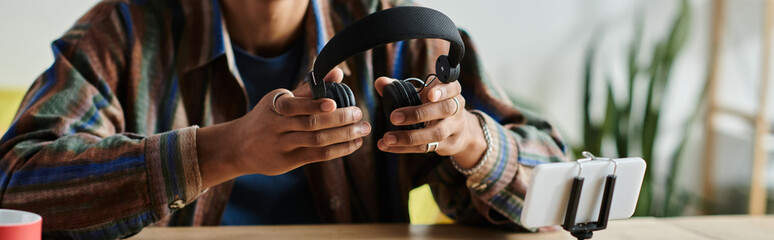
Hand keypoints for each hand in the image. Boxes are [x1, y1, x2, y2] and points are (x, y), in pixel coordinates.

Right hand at [197, 68, 370, 187]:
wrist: (239, 145)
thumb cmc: (267, 117)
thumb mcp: (282, 99)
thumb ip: (310, 88)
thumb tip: (337, 73)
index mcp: (276, 105)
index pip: (297, 104)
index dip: (315, 104)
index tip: (335, 103)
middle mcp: (277, 125)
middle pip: (311, 123)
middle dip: (339, 119)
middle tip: (359, 114)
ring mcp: (282, 144)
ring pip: (317, 140)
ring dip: (344, 135)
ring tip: (362, 129)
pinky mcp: (288, 161)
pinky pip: (318, 155)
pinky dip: (338, 149)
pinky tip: (353, 144)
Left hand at [373, 76, 485, 168]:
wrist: (459, 131)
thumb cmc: (434, 106)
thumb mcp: (422, 94)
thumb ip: (400, 87)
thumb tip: (380, 82)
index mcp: (451, 91)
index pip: (452, 87)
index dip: (442, 90)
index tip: (430, 94)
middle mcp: (456, 109)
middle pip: (444, 109)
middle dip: (419, 113)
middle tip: (394, 117)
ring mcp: (454, 128)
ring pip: (436, 133)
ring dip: (410, 136)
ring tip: (388, 138)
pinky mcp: (447, 145)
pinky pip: (426, 147)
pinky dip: (405, 148)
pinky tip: (388, 146)